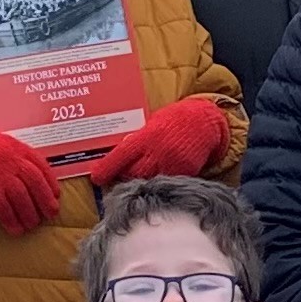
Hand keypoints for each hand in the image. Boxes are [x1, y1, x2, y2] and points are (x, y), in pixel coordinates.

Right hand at [0, 117, 61, 234]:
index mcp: (14, 145)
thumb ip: (10, 154)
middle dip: (45, 201)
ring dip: (29, 215)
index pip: (41, 165)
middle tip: (50, 214)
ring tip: (32, 225)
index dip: (51, 182)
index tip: (56, 194)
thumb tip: (25, 172)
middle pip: (36, 183)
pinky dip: (11, 220)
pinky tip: (14, 229)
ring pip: (22, 198)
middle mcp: (10, 158)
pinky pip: (3, 208)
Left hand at [88, 97, 230, 188]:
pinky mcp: (185, 172)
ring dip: (140, 181)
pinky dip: (159, 182)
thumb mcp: (151, 124)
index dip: (107, 168)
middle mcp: (158, 151)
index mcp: (147, 136)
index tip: (97, 177)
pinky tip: (156, 178)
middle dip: (124, 177)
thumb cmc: (174, 119)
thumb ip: (137, 138)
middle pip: (133, 173)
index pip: (122, 155)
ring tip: (136, 180)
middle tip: (118, 178)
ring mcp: (172, 164)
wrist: (204, 122)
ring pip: (149, 181)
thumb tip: (120, 150)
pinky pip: (166, 182)